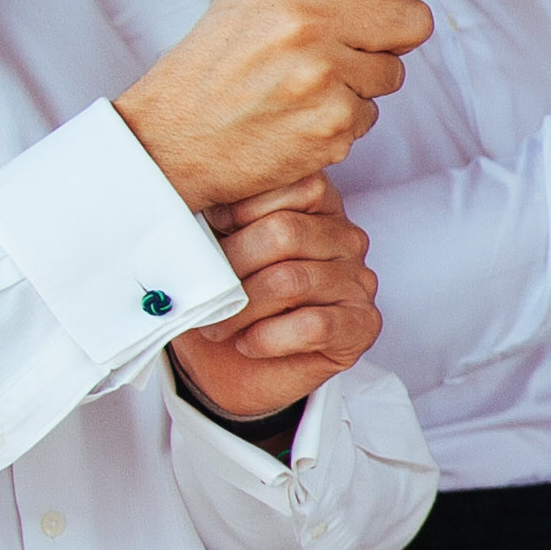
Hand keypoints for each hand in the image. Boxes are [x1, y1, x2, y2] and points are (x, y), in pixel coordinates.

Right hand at [115, 0, 447, 210]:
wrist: (169, 138)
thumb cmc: (214, 63)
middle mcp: (307, 23)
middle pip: (412, 18)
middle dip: (399, 31)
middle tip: (361, 40)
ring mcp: (323, 78)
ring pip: (394, 72)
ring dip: (365, 78)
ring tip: (308, 83)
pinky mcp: (333, 127)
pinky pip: (371, 114)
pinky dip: (345, 116)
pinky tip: (300, 115)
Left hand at [173, 179, 380, 425]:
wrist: (233, 367)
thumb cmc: (226, 300)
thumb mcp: (213, 248)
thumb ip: (214, 220)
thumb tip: (188, 205)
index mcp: (316, 204)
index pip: (294, 182)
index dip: (240, 208)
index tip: (209, 232)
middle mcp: (346, 237)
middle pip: (285, 232)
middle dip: (232, 264)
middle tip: (204, 290)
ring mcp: (359, 281)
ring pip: (291, 281)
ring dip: (242, 309)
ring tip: (218, 325)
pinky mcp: (362, 326)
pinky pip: (314, 325)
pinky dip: (268, 338)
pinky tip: (249, 343)